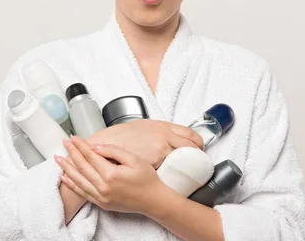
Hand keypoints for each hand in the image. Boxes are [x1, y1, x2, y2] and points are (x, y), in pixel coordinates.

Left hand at [55, 135, 166, 214]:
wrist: (154, 201)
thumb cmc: (147, 179)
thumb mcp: (134, 159)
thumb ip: (114, 151)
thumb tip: (96, 147)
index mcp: (111, 174)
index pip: (91, 156)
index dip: (81, 145)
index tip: (73, 137)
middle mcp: (103, 187)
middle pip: (82, 167)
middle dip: (72, 153)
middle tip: (64, 142)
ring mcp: (101, 197)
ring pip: (79, 180)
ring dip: (67, 168)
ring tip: (58, 159)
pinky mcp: (101, 204)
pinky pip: (83, 193)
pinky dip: (72, 185)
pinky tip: (65, 178)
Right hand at [86, 120, 203, 168]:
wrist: (104, 144)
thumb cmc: (122, 135)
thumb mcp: (143, 125)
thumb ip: (159, 130)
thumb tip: (171, 135)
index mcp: (163, 127)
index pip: (191, 134)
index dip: (199, 143)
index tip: (200, 148)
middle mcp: (164, 138)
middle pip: (192, 148)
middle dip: (198, 156)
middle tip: (198, 161)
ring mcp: (159, 152)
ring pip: (184, 162)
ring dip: (188, 167)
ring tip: (189, 172)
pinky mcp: (153, 165)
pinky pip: (170, 172)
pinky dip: (174, 176)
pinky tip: (174, 179)